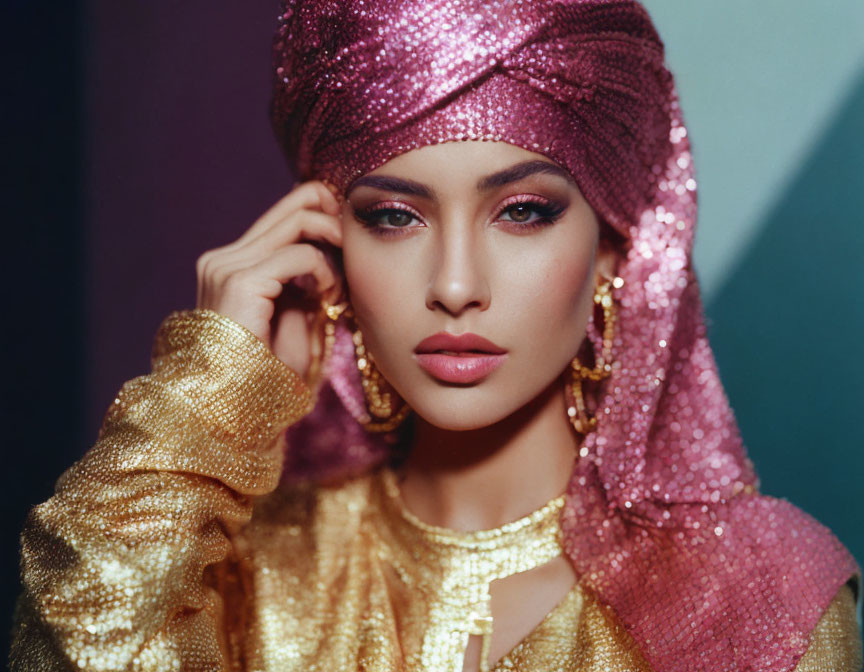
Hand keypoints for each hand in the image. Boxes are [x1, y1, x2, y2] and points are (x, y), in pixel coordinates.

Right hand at [196, 181, 342, 378]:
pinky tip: (330, 299)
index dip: (325, 215)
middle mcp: (223, 258)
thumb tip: (333, 257)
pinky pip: (301, 255)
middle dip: (336, 218)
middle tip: (358, 248)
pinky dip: (326, 272)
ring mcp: (227, 266)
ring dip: (335, 242)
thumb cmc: (264, 376)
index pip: (284, 215)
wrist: (232, 413)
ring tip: (344, 280)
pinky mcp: (240, 282)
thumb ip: (304, 284)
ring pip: (299, 220)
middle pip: (294, 204)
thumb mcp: (291, 319)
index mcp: (231, 265)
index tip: (351, 242)